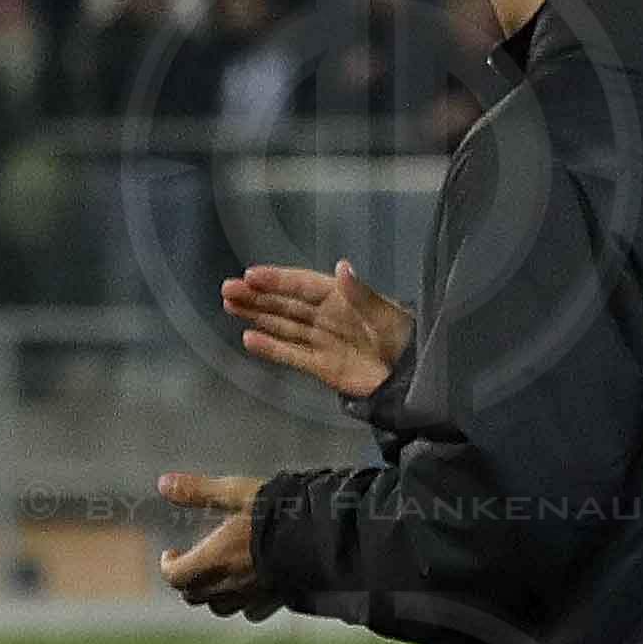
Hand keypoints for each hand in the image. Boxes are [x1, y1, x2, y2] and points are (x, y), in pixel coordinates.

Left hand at [156, 469, 275, 616]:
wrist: (327, 535)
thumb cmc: (279, 511)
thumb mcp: (237, 492)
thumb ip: (199, 491)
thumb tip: (163, 483)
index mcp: (215, 558)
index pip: (175, 576)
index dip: (169, 565)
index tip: (173, 551)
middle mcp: (231, 582)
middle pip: (194, 595)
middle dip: (188, 580)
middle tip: (193, 561)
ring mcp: (254, 594)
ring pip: (220, 607)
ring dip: (213, 594)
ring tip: (220, 576)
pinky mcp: (277, 598)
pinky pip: (252, 612)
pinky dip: (245, 604)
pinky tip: (252, 588)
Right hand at [220, 257, 409, 402]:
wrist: (415, 377)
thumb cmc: (405, 339)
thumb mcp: (386, 315)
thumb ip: (362, 294)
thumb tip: (342, 266)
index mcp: (343, 299)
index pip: (304, 285)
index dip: (278, 279)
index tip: (251, 275)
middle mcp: (328, 317)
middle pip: (286, 304)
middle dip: (258, 296)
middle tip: (227, 289)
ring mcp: (323, 341)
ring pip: (284, 326)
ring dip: (258, 316)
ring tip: (229, 306)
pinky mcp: (322, 366)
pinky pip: (291, 355)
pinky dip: (271, 348)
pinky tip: (249, 339)